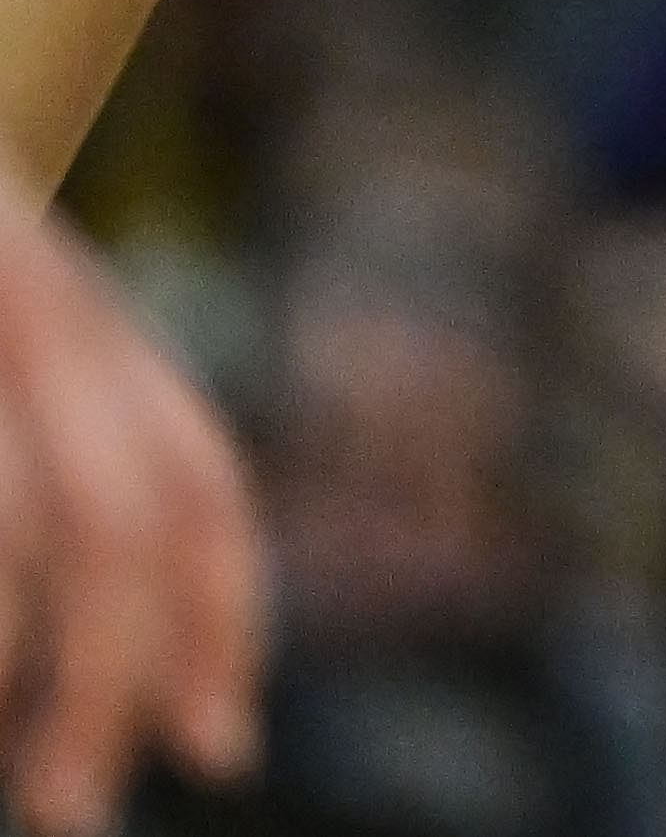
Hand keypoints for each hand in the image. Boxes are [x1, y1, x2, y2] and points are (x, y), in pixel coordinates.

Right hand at [0, 201, 257, 836]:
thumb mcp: (34, 341)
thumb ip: (92, 457)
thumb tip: (196, 716)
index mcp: (81, 314)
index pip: (191, 478)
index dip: (220, 616)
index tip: (219, 749)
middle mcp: (32, 303)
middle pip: (109, 510)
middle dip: (104, 675)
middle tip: (77, 813)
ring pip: (14, 518)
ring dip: (6, 655)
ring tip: (16, 780)